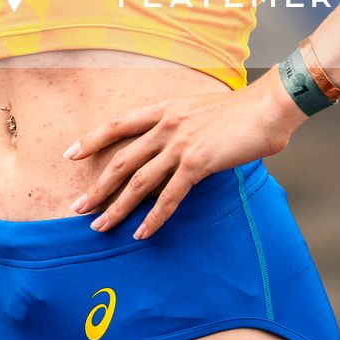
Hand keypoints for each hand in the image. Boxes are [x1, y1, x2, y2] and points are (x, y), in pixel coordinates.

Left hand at [61, 76, 298, 239]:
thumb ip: (182, 127)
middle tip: (78, 206)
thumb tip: (174, 149)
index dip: (92, 139)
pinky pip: (169, 196)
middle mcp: (166, 125)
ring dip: (117, 207)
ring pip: (139, 182)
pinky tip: (141, 233)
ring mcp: (180, 144)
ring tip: (99, 226)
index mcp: (164, 108)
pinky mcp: (197, 163)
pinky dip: (153, 218)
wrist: (268, 107)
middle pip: (121, 160)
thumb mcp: (201, 111)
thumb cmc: (242, 111)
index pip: (118, 124)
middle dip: (98, 186)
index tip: (70, 153)